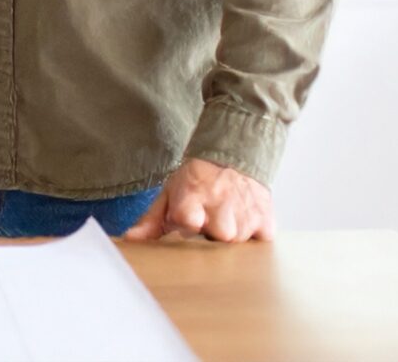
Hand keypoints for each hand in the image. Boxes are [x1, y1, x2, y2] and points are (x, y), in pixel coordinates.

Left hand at [122, 157, 273, 241]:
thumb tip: (131, 240)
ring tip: (226, 216)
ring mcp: (246, 214)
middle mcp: (221, 206)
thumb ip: (150, 221)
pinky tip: (244, 219)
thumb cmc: (198, 178)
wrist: (233, 154)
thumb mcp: (169, 193)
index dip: (187, 225)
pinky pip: (259, 241)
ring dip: (231, 234)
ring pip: (237, 242)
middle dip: (210, 233)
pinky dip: (253, 233)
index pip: (188, 225)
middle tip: (209, 217)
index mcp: (193, 198)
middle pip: (216, 239)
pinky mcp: (266, 220)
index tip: (188, 216)